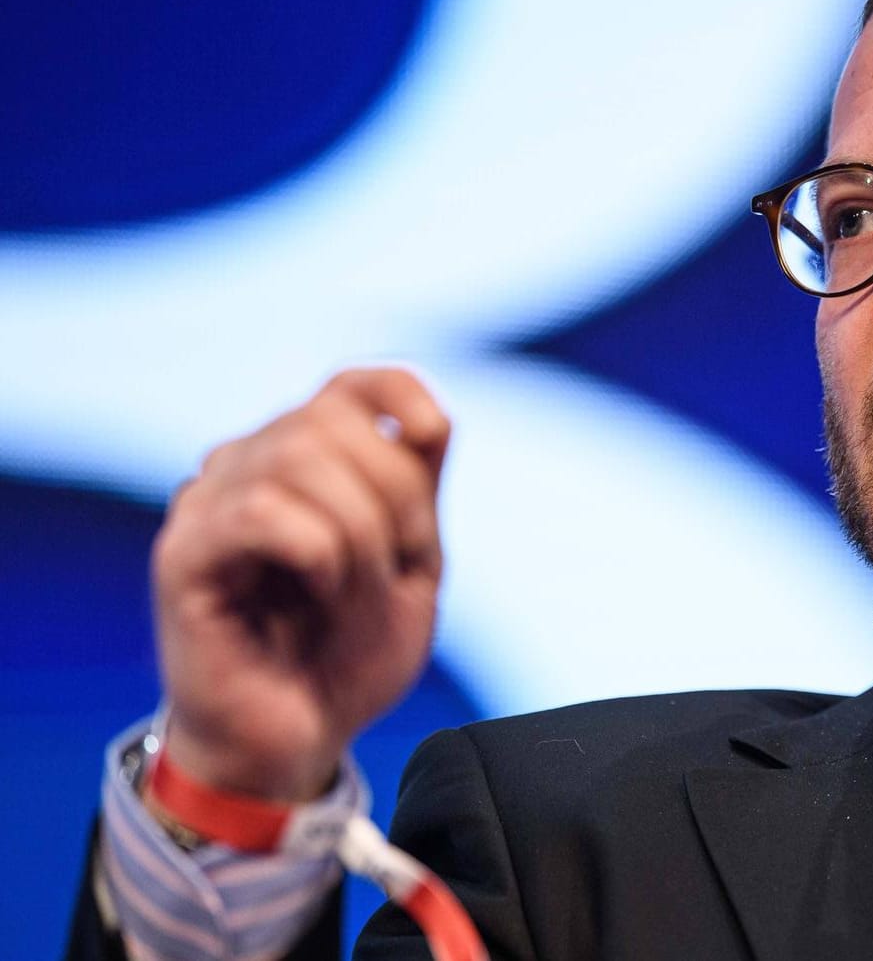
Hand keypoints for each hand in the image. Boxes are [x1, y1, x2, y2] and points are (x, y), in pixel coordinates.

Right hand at [151, 368, 451, 801]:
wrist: (300, 744)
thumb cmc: (348, 657)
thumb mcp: (410, 566)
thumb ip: (417, 490)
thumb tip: (428, 419)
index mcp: (305, 463)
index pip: (350, 384)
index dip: (399, 393)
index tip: (433, 438)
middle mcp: (249, 467)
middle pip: (333, 420)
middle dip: (394, 495)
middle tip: (398, 565)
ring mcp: (209, 505)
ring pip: (298, 459)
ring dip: (359, 534)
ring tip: (354, 594)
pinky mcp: (183, 555)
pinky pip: (260, 511)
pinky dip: (316, 551)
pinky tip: (318, 592)